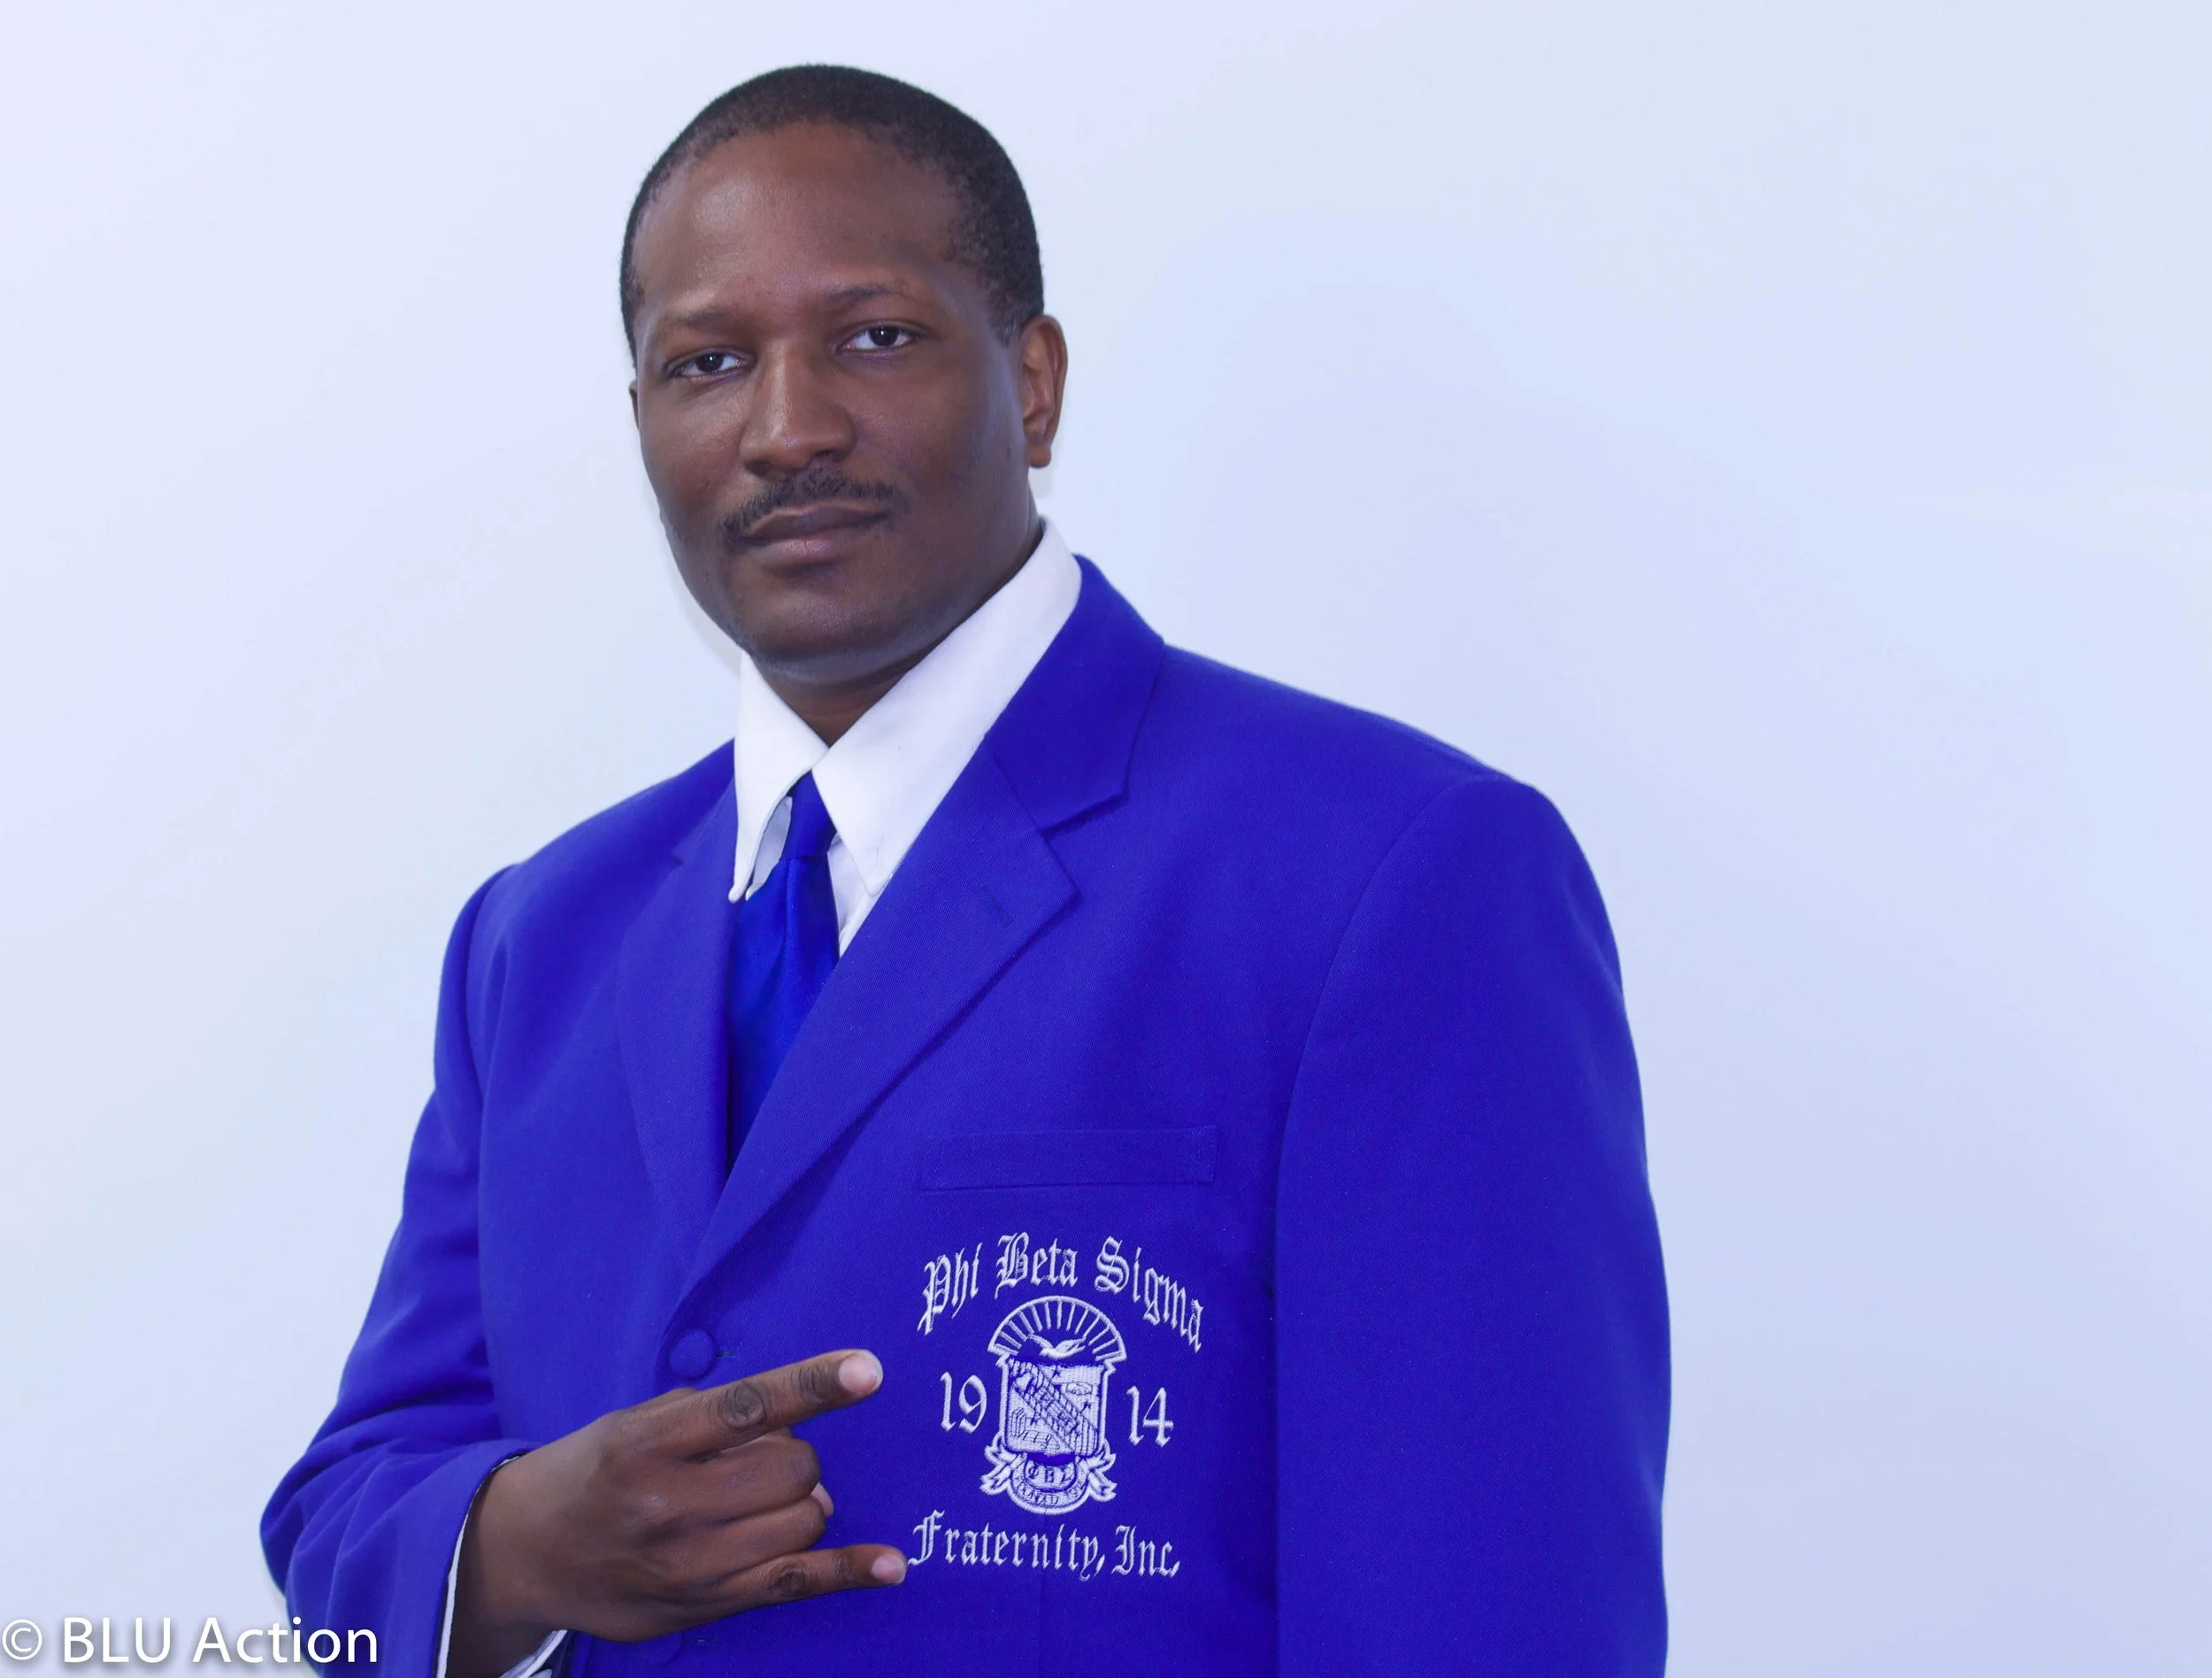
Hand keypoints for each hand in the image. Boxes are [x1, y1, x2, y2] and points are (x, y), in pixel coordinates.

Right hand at [449, 1349, 902, 1675]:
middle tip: (758, 1461)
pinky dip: (850, 1571)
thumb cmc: (598, 1471)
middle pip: (793, 1469)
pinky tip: (891, 1565)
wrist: (530, 1554)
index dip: (814, 1386)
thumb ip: (715, 1419)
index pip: (747, 1408)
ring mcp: (691, 1565)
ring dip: (802, 1502)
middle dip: (795, 1455)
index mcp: (650, 1445)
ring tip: (761, 1501)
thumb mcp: (638, 1423)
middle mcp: (670, 1506)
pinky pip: (797, 1584)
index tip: (869, 1371)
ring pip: (804, 1521)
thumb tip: (800, 1437)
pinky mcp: (708, 1605)